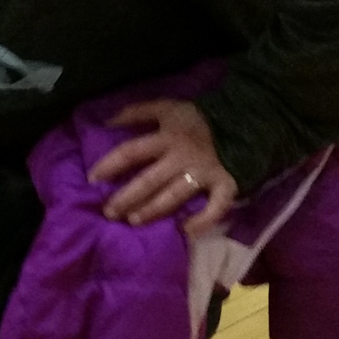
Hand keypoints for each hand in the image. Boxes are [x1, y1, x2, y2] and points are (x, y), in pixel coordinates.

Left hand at [88, 98, 238, 235]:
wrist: (245, 119)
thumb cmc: (200, 117)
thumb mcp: (168, 107)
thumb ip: (138, 112)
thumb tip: (107, 121)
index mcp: (167, 137)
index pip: (131, 152)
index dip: (110, 165)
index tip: (92, 180)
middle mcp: (183, 157)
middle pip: (149, 180)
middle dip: (126, 197)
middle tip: (108, 212)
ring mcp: (205, 172)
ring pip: (174, 195)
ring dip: (153, 210)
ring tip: (134, 221)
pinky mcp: (226, 184)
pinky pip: (216, 207)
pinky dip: (203, 220)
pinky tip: (185, 231)